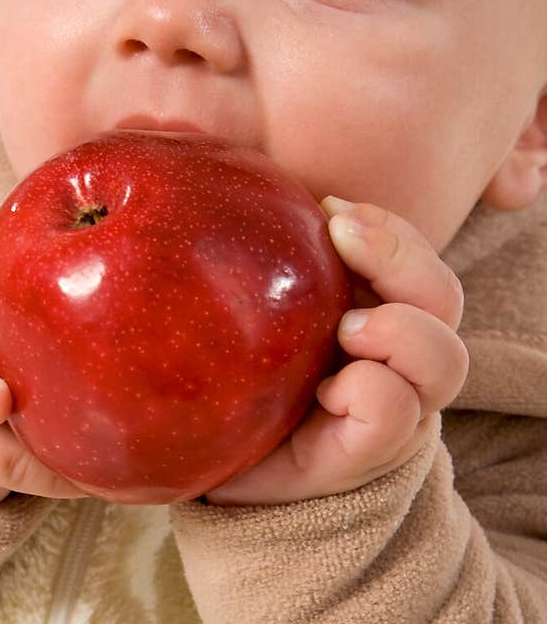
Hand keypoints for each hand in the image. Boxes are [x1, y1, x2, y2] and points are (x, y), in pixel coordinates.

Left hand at [203, 200, 468, 505]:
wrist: (199, 468)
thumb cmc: (219, 380)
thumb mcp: (231, 306)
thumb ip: (235, 249)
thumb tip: (178, 155)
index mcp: (369, 313)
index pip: (415, 260)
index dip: (391, 228)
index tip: (327, 208)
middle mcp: (392, 360)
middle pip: (444, 299)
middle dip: (403, 258)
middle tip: (341, 238)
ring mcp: (390, 410)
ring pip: (445, 360)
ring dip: (402, 331)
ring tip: (348, 328)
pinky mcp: (363, 455)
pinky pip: (394, 416)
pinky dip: (370, 392)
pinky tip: (326, 390)